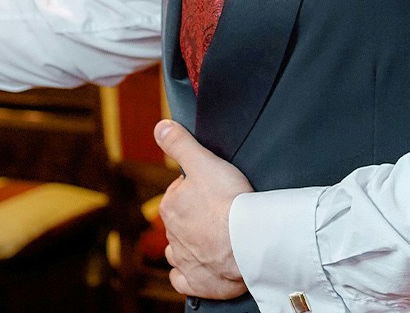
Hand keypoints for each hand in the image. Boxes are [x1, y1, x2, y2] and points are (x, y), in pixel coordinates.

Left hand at [155, 119, 251, 299]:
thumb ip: (180, 143)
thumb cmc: (229, 202)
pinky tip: (202, 266)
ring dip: (193, 244)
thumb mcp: (203, 161)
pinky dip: (190, 274)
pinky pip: (184, 279)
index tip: (215, 190)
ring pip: (180, 249)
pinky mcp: (196, 282)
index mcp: (170, 206)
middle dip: (197, 216)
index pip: (179, 193)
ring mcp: (183, 260)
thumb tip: (160, 127)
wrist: (248, 243)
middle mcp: (172, 235)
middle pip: (182, 221)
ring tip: (215, 238)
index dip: (197, 189)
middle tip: (221, 212)